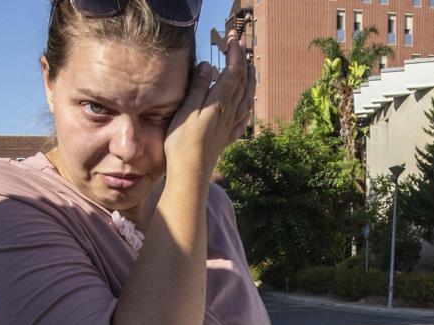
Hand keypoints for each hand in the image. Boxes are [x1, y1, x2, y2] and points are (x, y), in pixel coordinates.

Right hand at [164, 29, 255, 176]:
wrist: (190, 175)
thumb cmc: (182, 144)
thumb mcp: (186, 111)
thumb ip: (197, 88)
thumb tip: (207, 65)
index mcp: (219, 104)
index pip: (232, 72)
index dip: (234, 54)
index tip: (233, 38)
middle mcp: (228, 114)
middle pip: (242, 84)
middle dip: (242, 63)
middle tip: (240, 48)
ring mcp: (229, 127)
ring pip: (246, 100)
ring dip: (249, 82)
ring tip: (251, 71)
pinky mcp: (225, 140)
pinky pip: (242, 119)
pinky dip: (246, 107)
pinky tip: (246, 108)